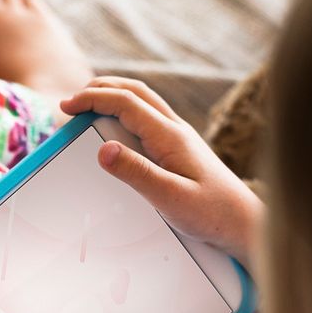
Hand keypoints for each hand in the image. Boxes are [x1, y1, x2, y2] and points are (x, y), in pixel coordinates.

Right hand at [61, 77, 263, 269]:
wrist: (244, 223)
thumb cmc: (213, 214)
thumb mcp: (170, 198)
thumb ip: (136, 173)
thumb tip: (103, 150)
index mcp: (170, 136)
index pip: (126, 102)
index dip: (93, 99)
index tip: (67, 106)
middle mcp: (176, 129)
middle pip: (135, 91)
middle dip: (100, 89)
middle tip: (71, 101)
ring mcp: (180, 137)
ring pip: (143, 100)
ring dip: (113, 95)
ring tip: (88, 106)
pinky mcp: (181, 148)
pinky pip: (149, 117)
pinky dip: (126, 111)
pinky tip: (117, 126)